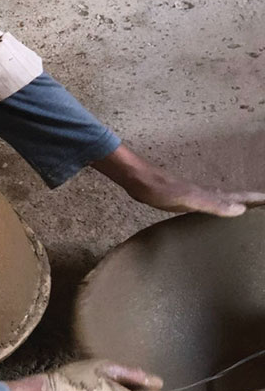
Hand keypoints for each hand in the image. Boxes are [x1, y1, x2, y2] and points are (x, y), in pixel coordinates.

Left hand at [124, 170, 264, 216]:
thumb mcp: (189, 198)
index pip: (238, 197)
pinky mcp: (181, 199)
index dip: (254, 199)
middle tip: (262, 205)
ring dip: (232, 204)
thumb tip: (241, 210)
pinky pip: (204, 204)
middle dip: (249, 201)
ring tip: (243, 210)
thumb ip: (213, 203)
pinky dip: (214, 207)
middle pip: (232, 197)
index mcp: (209, 194)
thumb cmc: (160, 189)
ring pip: (219, 200)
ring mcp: (193, 196)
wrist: (137, 180)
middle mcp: (204, 193)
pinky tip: (209, 211)